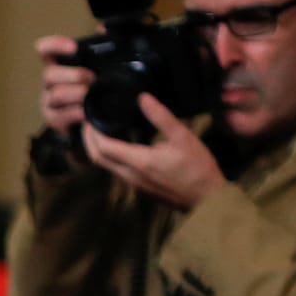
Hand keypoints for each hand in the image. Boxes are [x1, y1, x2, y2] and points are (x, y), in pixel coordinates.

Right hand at [35, 35, 92, 136]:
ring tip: (91, 95)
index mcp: (58, 66)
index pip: (45, 50)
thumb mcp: (99, 67)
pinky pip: (61, 115)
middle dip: (73, 75)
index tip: (74, 47)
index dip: (54, 45)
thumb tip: (103, 28)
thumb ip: (100, 48)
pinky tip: (87, 112)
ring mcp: (49, 102)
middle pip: (49, 74)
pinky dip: (76, 113)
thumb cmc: (94, 90)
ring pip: (56, 95)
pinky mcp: (54, 120)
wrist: (95, 121)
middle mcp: (49, 83)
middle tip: (92, 78)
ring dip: (76, 94)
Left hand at [80, 95, 224, 209]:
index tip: (90, 116)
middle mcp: (130, 176)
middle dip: (88, 140)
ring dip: (98, 148)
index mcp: (140, 162)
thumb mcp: (182, 137)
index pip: (103, 147)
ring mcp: (133, 184)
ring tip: (100, 128)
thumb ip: (161, 117)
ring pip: (106, 166)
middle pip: (97, 158)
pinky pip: (116, 170)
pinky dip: (110, 156)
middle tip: (89, 121)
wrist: (206, 198)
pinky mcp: (138, 187)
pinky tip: (118, 142)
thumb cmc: (198, 167)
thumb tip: (143, 97)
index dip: (92, 132)